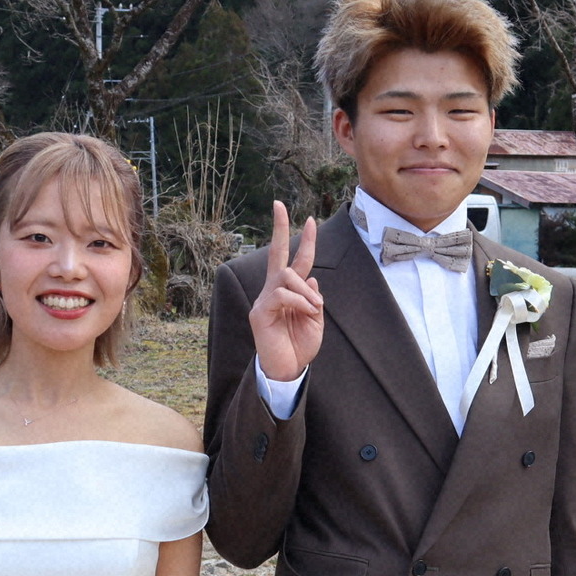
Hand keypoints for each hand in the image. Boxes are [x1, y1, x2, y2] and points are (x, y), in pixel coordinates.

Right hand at [248, 200, 322, 382]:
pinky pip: (281, 295)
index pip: (296, 261)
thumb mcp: (315, 320)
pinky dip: (299, 302)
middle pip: (277, 254)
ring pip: (287, 276)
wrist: (287, 371)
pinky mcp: (260, 312)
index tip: (310, 219)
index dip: (305, 241)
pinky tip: (306, 313)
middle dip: (279, 228)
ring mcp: (264, 299)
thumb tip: (311, 277)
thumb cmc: (299, 347)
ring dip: (306, 291)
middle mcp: (274, 290)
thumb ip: (313, 299)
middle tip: (278, 204)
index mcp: (289, 291)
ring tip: (313, 308)